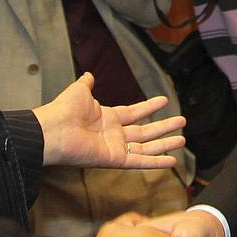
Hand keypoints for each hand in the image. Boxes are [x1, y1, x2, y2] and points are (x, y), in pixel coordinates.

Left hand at [32, 72, 185, 168]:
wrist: (53, 130)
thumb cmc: (63, 110)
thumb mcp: (79, 91)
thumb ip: (86, 83)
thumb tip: (89, 75)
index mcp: (107, 118)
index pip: (134, 113)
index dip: (149, 107)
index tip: (164, 101)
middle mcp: (113, 134)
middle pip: (145, 131)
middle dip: (164, 126)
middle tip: (182, 120)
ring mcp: (115, 148)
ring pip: (147, 147)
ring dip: (165, 143)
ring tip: (183, 138)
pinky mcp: (115, 160)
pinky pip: (140, 161)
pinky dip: (156, 161)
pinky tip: (172, 160)